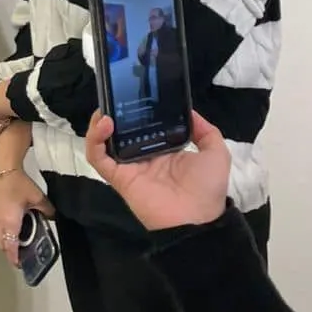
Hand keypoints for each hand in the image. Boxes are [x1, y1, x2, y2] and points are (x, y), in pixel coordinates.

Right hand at [0, 164, 54, 265]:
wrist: (3, 169)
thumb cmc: (19, 184)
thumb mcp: (38, 198)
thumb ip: (47, 210)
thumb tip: (53, 217)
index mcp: (11, 224)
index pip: (10, 248)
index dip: (15, 258)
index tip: (21, 265)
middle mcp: (0, 224)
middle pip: (3, 245)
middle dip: (11, 253)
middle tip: (22, 255)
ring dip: (6, 243)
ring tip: (18, 244)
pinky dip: (4, 235)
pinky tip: (13, 229)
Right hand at [84, 110, 229, 230]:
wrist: (197, 219)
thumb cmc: (206, 187)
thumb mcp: (216, 153)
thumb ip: (206, 131)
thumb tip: (190, 111)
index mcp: (163, 149)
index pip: (144, 125)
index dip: (137, 109)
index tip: (135, 92)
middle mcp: (143, 155)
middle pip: (121, 130)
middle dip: (114, 112)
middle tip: (114, 96)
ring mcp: (128, 166)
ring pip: (104, 142)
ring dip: (99, 124)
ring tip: (105, 110)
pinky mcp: (118, 176)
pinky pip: (97, 158)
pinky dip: (95, 140)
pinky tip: (104, 125)